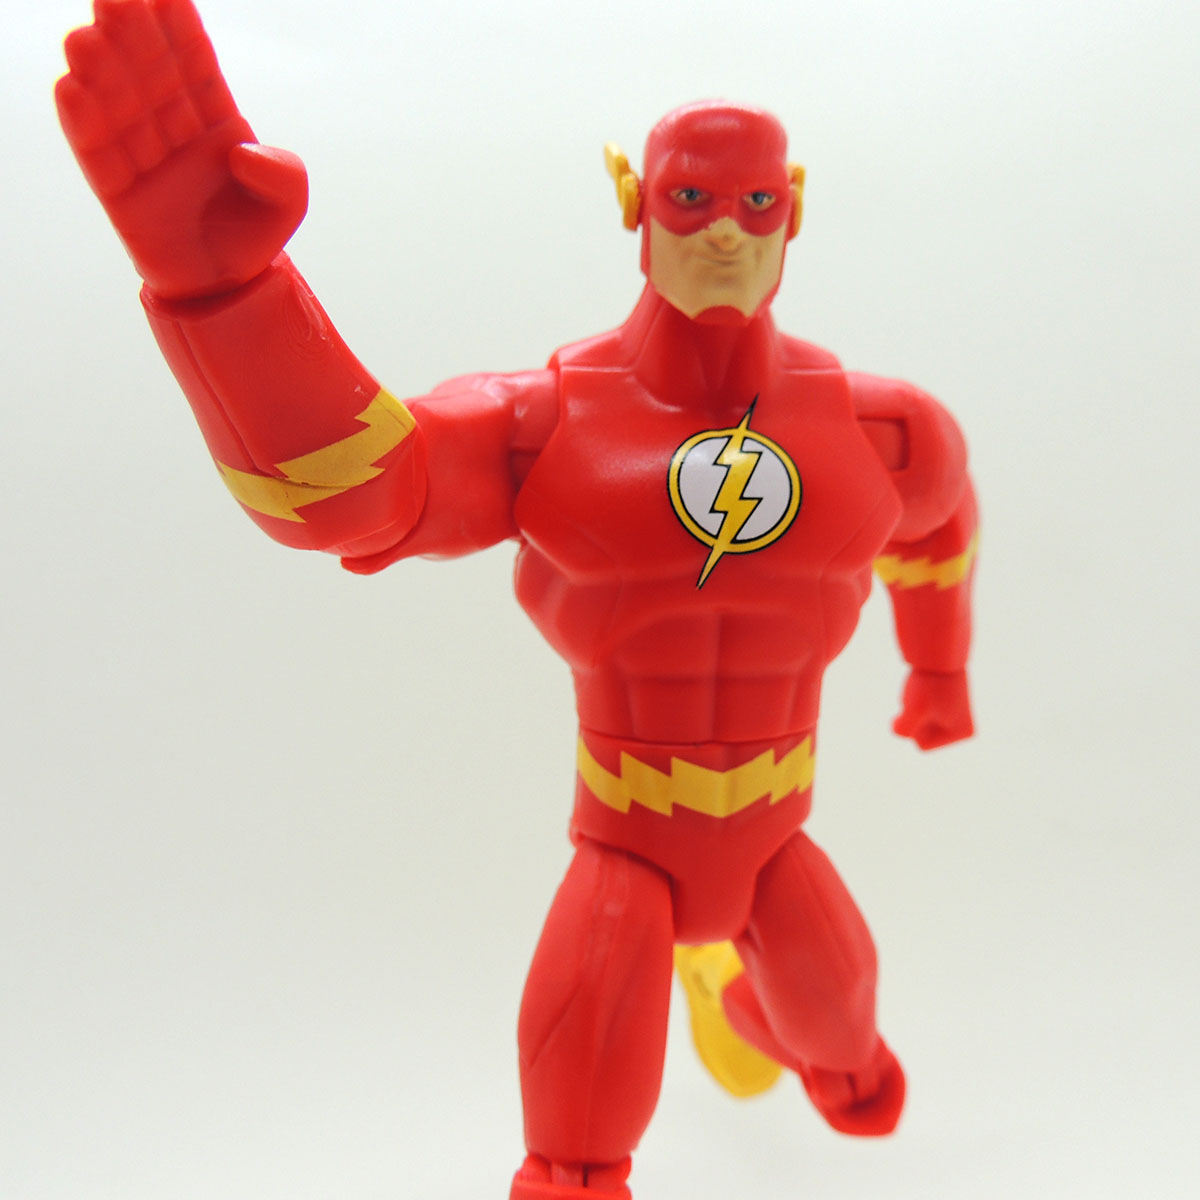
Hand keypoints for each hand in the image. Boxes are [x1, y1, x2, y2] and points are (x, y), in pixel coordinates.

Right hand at [56, 0, 307, 299]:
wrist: (231, 288)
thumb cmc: (254, 233)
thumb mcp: (289, 202)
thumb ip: (283, 174)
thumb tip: (241, 152)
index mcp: (215, 121)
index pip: (193, 63)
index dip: (177, 25)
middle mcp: (174, 132)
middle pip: (149, 76)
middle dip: (133, 35)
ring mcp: (144, 160)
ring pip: (119, 109)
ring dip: (101, 73)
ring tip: (86, 38)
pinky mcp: (121, 196)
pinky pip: (99, 156)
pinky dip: (84, 124)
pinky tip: (70, 87)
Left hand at [892, 668, 973, 749]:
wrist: (937, 652)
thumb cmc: (929, 682)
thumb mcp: (914, 709)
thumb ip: (903, 730)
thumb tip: (897, 728)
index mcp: (963, 733)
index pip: (922, 744)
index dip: (917, 724)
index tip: (929, 704)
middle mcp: (961, 727)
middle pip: (921, 736)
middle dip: (915, 716)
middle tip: (926, 696)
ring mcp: (952, 716)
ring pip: (917, 722)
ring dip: (912, 708)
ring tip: (925, 691)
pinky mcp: (943, 705)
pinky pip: (916, 711)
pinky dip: (912, 701)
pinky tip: (922, 689)